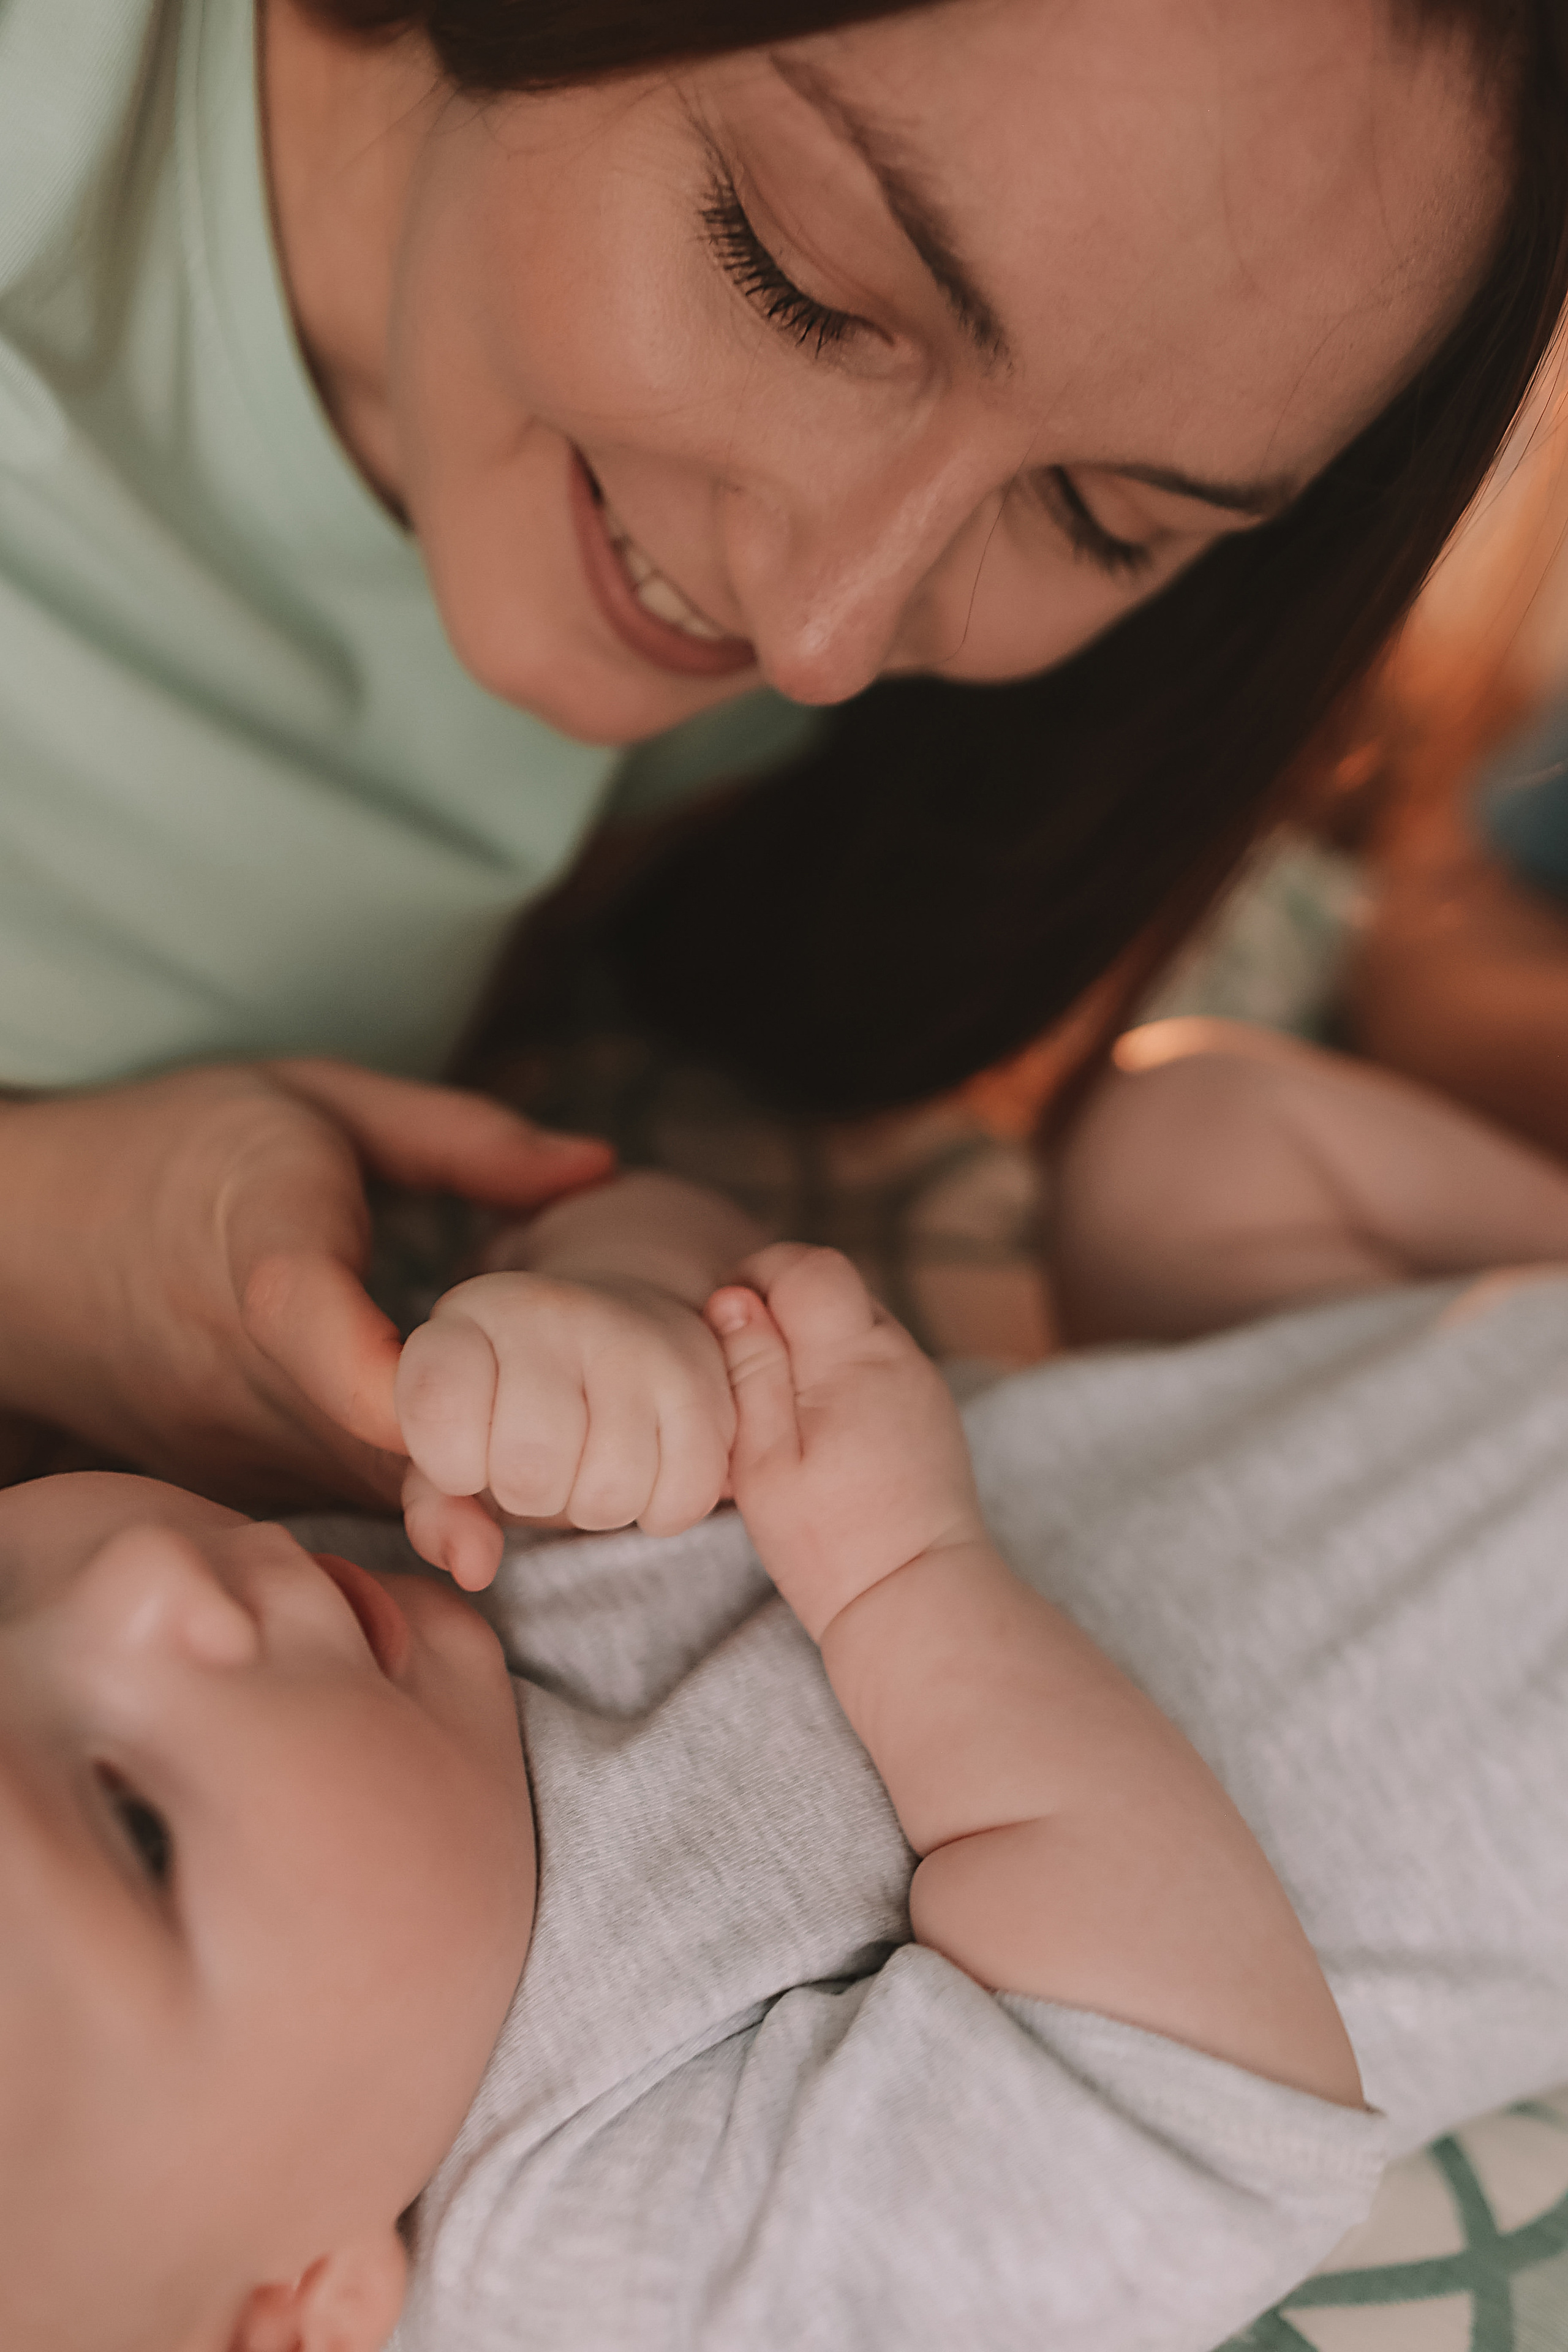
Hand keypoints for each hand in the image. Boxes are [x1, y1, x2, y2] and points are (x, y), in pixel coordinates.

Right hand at [0, 1060, 611, 1507]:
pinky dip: (398, 1497)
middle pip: (391, 1462)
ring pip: (369, 1497)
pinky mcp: (223, 1477)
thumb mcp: (321, 1099)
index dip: (456, 1414)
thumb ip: (463, 1137)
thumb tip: (601, 1164)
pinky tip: (474, 1478)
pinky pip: (330, 1501)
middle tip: (598, 1489)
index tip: (541, 1416)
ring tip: (564, 1480)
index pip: (362, 1371)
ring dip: (460, 1495)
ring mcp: (229, 1446)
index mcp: (273, 1267)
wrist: (16, 1231)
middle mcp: (248, 1380)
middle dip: (494, 1480)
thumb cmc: (178, 1143)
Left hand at [397, 1269, 735, 1586]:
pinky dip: (660, 1509)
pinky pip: (682, 1498)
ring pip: (609, 1493)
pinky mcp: (703, 1383)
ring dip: (595, 1506)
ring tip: (590, 1463)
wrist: (629, 1321)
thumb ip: (434, 1508)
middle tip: (538, 1462)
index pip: (437, 1407)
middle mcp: (555, 1313)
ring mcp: (636, 1344)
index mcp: (473, 1317)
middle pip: (527, 1469)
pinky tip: (646, 1468)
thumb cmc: (518, 1398)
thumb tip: (475, 1570)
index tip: (469, 1449)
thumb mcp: (452, 1436)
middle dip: (528, 1494)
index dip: (450, 1461)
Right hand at [704, 1245, 984, 1639]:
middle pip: (835, 1286)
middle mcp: (899, 1355)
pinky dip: (841, 1373)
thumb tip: (733, 1297)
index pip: (810, 1265)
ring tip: (779, 1407)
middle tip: (745, 1370)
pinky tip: (818, 1429)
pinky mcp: (929, 1408)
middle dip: (783, 1308)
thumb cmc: (829, 1542)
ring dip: (813, 1343)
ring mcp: (921, 1380)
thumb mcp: (763, 1462)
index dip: (761, 1275)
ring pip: (856, 1322)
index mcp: (856, 1359)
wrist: (915, 1598)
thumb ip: (749, 1371)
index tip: (727, 1321)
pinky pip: (878, 1360)